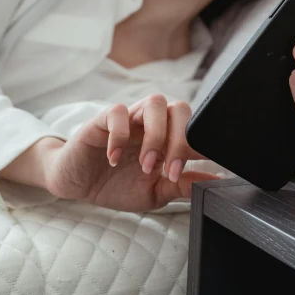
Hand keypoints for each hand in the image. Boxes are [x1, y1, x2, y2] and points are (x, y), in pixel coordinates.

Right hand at [45, 95, 217, 210]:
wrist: (79, 183)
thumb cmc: (117, 184)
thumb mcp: (155, 192)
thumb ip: (183, 185)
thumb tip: (215, 182)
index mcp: (169, 138)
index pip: (194, 129)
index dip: (201, 146)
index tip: (201, 169)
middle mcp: (152, 123)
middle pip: (179, 109)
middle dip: (181, 140)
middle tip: (170, 172)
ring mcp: (130, 119)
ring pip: (155, 102)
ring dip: (155, 135)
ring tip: (146, 165)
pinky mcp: (103, 119)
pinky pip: (117, 112)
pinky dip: (119, 136)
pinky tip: (114, 160)